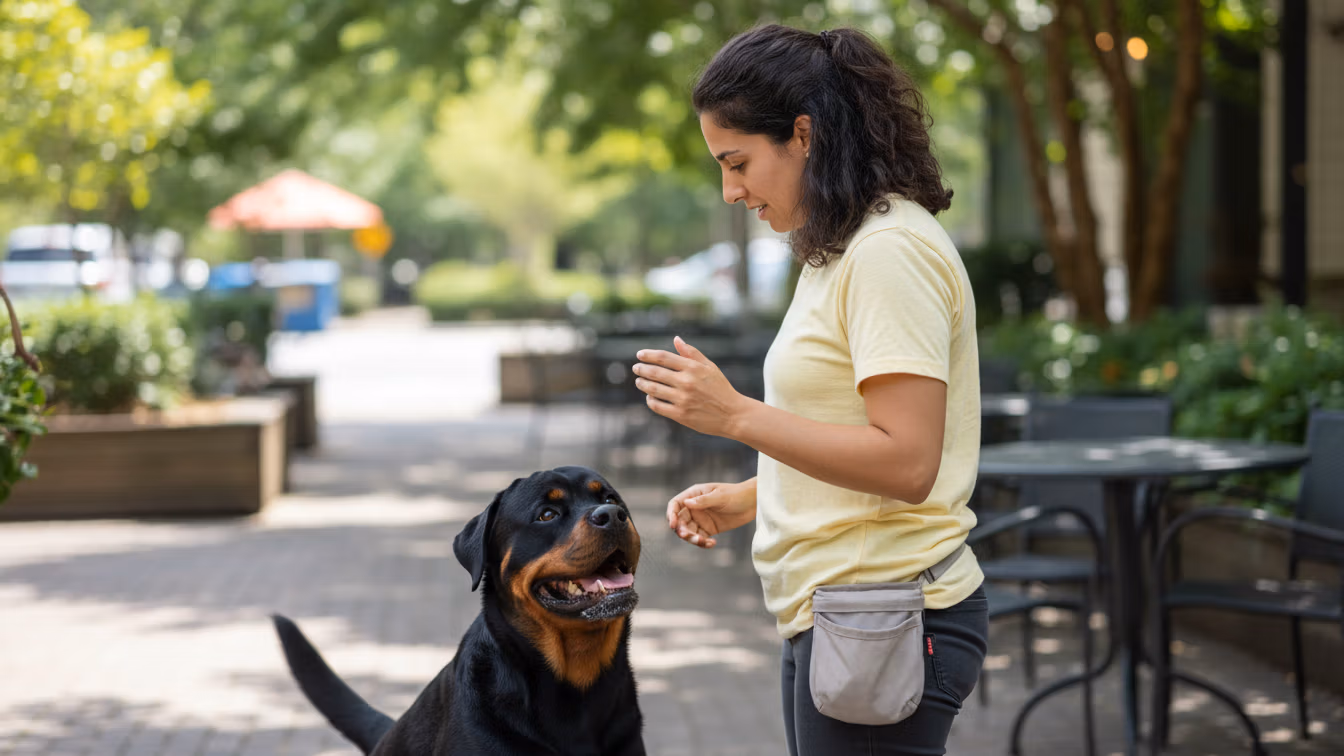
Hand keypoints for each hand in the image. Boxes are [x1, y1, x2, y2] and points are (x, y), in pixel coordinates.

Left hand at [634, 336, 751, 437]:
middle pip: (655, 372)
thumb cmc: (721, 388)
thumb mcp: (710, 367)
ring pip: (653, 389)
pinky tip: (650, 397)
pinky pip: (658, 406)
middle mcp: (686, 382)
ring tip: (639, 381)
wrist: (733, 415)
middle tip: (636, 368)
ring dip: (643, 384)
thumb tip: (676, 339)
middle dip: (642, 369)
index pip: (664, 358)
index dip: (648, 355)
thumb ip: (692, 353)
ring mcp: (682, 399)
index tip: (639, 355)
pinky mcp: (681, 415)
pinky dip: (650, 400)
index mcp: (693, 368)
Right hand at [665, 480, 757, 548]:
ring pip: (689, 532)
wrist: (753, 502)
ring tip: (705, 542)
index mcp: (694, 495)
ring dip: (693, 539)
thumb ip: (703, 501)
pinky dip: (703, 543)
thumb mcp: (720, 497)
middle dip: (683, 531)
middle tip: (692, 537)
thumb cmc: (737, 494)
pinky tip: (712, 544)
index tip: (673, 525)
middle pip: (681, 521)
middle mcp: (694, 507)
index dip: (671, 514)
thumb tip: (686, 503)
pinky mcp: (709, 529)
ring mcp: (701, 518)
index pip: (676, 504)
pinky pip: (700, 538)